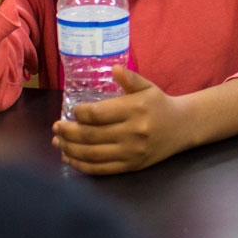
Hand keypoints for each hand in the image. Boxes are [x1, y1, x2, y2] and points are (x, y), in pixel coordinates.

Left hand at [52, 66, 189, 174]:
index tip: (72, 111)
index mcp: (135, 109)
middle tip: (55, 127)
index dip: (79, 114)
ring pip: (92, 154)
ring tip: (57, 142)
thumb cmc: (159, 104)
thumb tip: (113, 68)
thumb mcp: (148, 87)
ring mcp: (131, 152)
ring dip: (70, 149)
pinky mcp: (131, 166)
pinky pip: (101, 169)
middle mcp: (133, 132)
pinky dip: (81, 165)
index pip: (98, 114)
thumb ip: (130, 79)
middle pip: (91, 135)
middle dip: (68, 132)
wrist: (182, 127)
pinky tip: (70, 159)